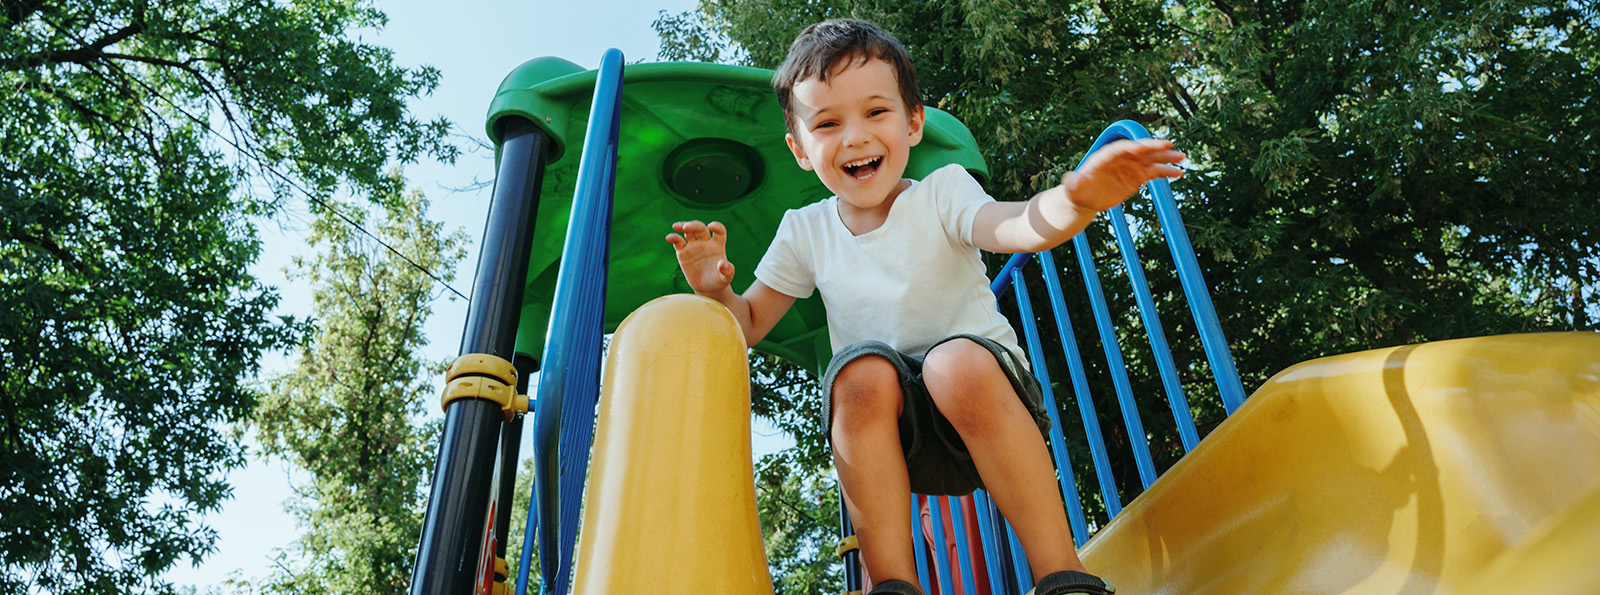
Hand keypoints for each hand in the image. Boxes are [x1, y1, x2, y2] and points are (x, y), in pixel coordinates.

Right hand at [665, 220, 734, 295]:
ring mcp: (693, 246)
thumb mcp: (726, 278)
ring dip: (682, 226)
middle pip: (700, 228)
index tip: (711, 226)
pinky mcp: (683, 252)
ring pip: (688, 231)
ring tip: (676, 226)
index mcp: (718, 245)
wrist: (707, 289)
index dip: (716, 226)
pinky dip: (673, 238)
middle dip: (694, 225)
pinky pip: (678, 242)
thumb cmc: (719, 281)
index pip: (719, 231)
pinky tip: (669, 238)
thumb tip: (722, 263)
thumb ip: (727, 270)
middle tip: (687, 227)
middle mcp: (705, 242)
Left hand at [1061, 139, 1185, 212]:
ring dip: (1166, 158)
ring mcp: (1130, 167)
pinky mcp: (1137, 176)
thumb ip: (1073, 183)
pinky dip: (1166, 172)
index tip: (1145, 146)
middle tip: (1169, 145)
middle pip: (1139, 150)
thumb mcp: (1073, 189)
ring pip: (1150, 159)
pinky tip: (1179, 173)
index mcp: (1105, 157)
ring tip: (1182, 158)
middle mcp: (1121, 159)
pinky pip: (1154, 172)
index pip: (1121, 149)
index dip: (1133, 147)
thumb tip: (1072, 179)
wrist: (1086, 197)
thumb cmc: (1078, 191)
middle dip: (1153, 147)